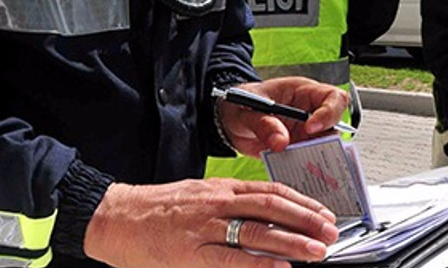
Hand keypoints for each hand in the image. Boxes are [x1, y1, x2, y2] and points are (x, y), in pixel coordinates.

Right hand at [84, 178, 339, 267]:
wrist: (117, 217)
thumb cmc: (157, 209)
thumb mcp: (198, 195)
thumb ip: (230, 203)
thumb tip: (266, 215)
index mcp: (220, 188)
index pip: (270, 191)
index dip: (301, 202)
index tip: (323, 213)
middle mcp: (216, 203)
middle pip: (271, 207)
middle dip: (306, 220)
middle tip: (331, 231)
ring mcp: (204, 227)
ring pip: (256, 231)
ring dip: (292, 242)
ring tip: (316, 251)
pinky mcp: (190, 253)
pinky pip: (230, 258)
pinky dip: (258, 263)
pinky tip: (279, 267)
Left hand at [218, 77, 349, 157]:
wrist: (228, 121)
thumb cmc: (240, 104)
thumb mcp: (246, 110)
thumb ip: (263, 124)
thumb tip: (281, 142)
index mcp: (303, 92)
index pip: (333, 97)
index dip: (329, 112)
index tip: (311, 127)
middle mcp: (309, 113)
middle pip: (335, 125)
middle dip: (327, 141)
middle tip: (309, 151)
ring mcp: (305, 134)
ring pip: (325, 148)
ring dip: (316, 158)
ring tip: (302, 166)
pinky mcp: (297, 151)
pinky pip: (308, 162)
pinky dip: (304, 170)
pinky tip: (295, 175)